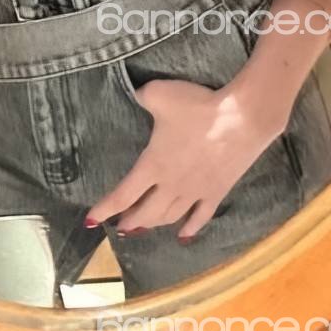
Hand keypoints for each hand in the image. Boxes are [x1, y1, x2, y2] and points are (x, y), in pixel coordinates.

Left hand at [85, 77, 282, 240]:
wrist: (241, 118)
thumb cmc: (197, 107)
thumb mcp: (160, 94)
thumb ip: (142, 97)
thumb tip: (134, 94)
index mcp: (153, 165)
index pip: (123, 195)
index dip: (104, 209)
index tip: (90, 220)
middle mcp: (171, 186)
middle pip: (145, 213)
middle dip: (129, 221)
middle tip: (118, 228)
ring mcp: (195, 192)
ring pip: (169, 217)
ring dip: (153, 224)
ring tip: (142, 228)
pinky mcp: (217, 192)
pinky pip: (200, 217)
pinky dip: (190, 229)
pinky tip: (183, 236)